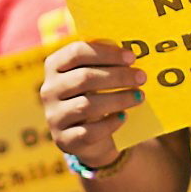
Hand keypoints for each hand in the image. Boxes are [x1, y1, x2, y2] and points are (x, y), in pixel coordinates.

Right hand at [40, 40, 144, 169]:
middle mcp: (49, 90)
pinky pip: (89, 132)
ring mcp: (54, 116)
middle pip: (84, 78)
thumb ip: (104, 63)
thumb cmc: (95, 96)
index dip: (106, 53)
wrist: (88, 137)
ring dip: (118, 99)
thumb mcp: (95, 77)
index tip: (131, 58)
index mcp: (54, 66)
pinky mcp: (64, 139)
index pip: (76, 52)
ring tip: (139, 96)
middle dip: (117, 76)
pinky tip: (123, 117)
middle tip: (141, 77)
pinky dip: (109, 124)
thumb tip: (129, 56)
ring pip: (86, 105)